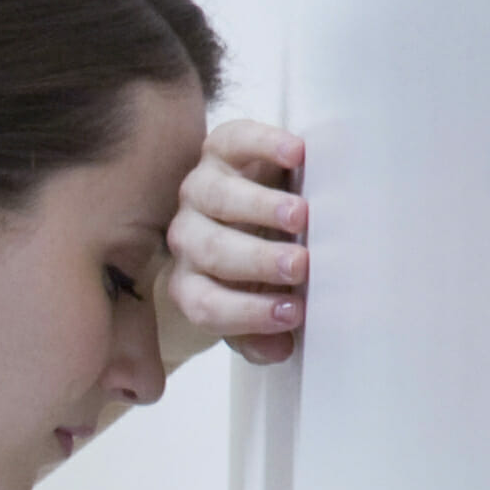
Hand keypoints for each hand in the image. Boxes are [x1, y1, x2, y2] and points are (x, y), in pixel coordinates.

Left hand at [161, 116, 310, 366]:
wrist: (272, 195)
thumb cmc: (267, 256)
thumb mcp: (264, 296)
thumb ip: (262, 327)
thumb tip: (280, 348)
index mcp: (193, 279)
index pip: (205, 304)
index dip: (245, 313)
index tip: (292, 314)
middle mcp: (188, 236)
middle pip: (209, 252)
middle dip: (254, 262)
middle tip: (299, 265)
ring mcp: (200, 188)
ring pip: (216, 199)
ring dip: (259, 209)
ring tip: (301, 216)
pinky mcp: (222, 147)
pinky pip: (236, 141)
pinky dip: (266, 145)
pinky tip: (298, 155)